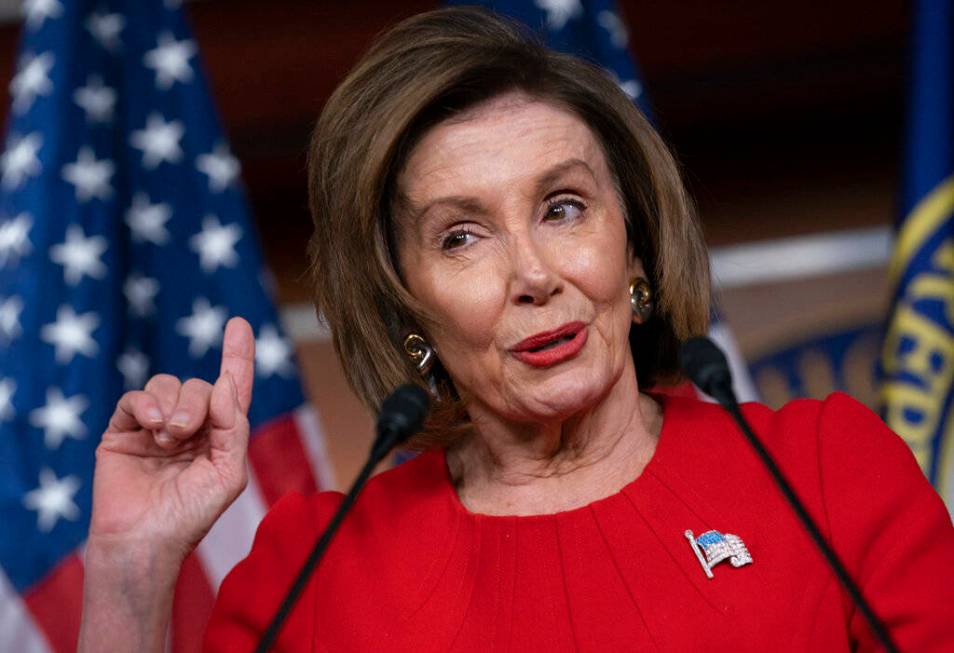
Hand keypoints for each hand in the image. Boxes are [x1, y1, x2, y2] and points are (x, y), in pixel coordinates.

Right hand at [88, 317, 254, 559]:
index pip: (231, 387)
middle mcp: (189, 426)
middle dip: (195, 403)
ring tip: (168, 438)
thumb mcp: (228, 473)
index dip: (237, 355)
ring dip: (172, 406)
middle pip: (197, 385)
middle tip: (185, 433)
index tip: (239, 324)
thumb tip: (223, 384)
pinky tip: (151, 423)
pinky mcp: (123, 430)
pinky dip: (145, 404)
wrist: (144, 540)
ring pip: (167, 385)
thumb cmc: (190, 515)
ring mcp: (154, 426)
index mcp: (218, 435)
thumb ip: (233, 427)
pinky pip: (135, 398)